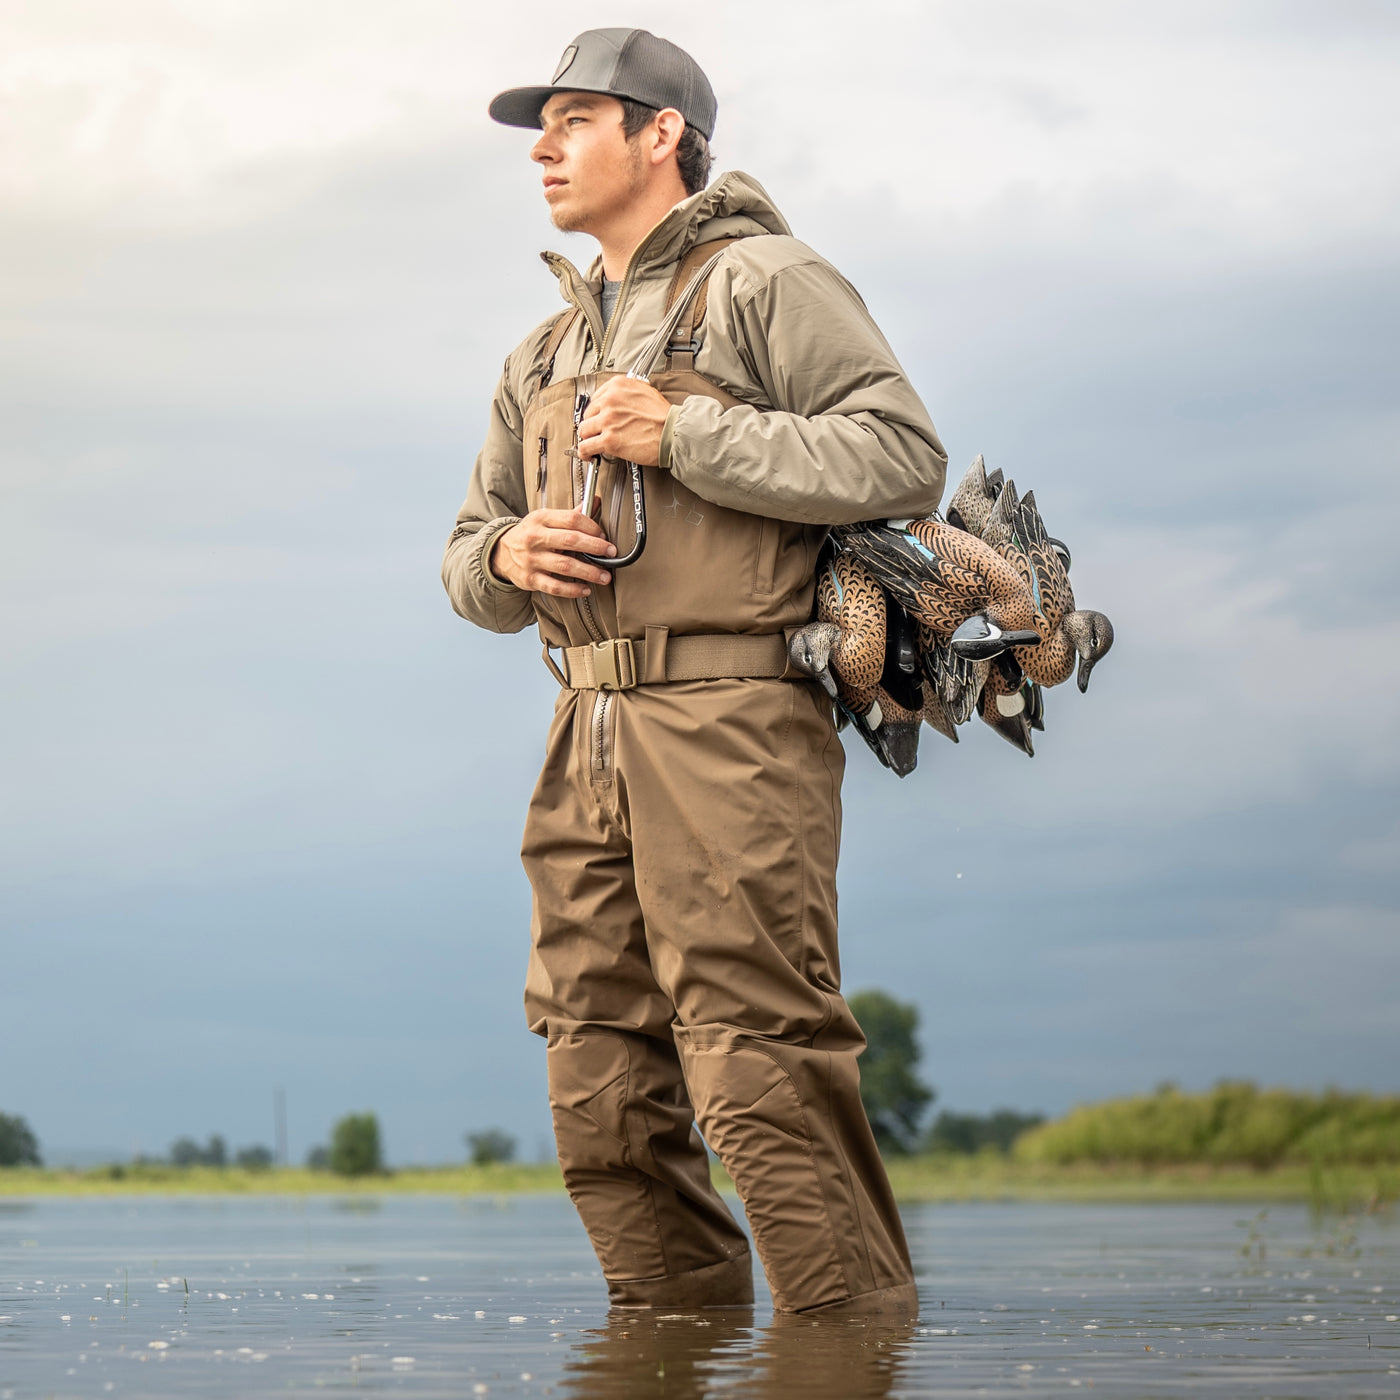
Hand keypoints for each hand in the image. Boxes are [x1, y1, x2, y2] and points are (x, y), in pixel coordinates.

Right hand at [490, 509, 615, 597]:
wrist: (501, 553)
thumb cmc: (530, 535)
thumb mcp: (546, 519)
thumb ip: (571, 514)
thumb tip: (595, 500)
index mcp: (541, 519)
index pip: (571, 519)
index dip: (591, 527)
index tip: (604, 535)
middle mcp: (535, 538)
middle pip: (570, 541)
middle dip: (595, 547)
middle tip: (611, 553)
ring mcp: (532, 559)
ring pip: (565, 566)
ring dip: (589, 572)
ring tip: (605, 576)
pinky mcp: (530, 579)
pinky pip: (555, 586)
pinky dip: (572, 590)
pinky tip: (586, 589)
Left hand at [577, 377, 669, 466]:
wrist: (673, 433)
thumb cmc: (664, 417)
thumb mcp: (645, 391)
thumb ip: (627, 393)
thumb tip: (618, 399)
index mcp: (618, 386)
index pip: (595, 398)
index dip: (597, 411)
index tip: (599, 418)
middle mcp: (610, 400)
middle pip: (588, 414)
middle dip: (593, 425)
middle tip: (600, 432)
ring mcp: (608, 420)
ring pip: (584, 430)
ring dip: (589, 438)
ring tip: (594, 443)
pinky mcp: (609, 440)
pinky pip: (585, 447)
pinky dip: (584, 452)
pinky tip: (588, 454)